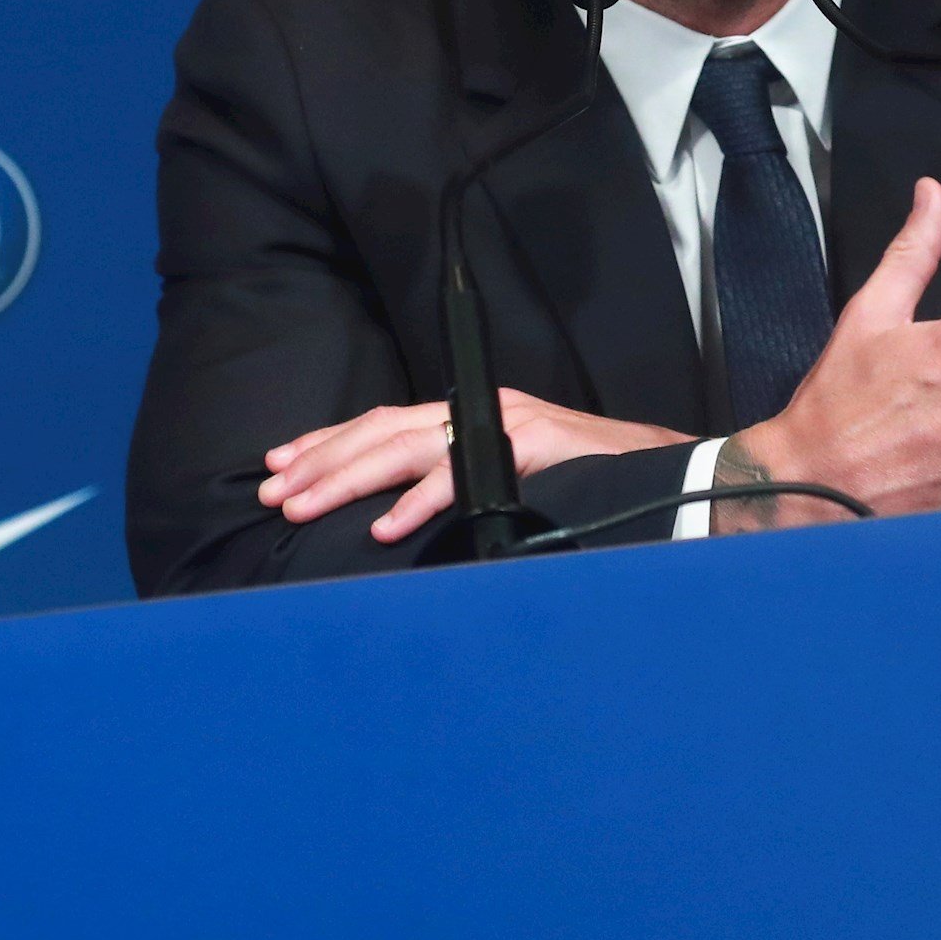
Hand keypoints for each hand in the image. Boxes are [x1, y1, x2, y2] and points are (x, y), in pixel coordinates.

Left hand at [260, 389, 691, 543]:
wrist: (667, 469)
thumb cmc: (589, 482)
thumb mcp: (513, 478)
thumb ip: (462, 486)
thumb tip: (395, 518)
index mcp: (471, 416)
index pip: (383, 423)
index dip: (328, 443)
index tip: (280, 466)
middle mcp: (481, 411)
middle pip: (382, 430)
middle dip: (320, 463)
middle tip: (273, 494)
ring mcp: (506, 424)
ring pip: (407, 447)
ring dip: (348, 480)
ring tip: (304, 507)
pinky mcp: (533, 446)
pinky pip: (466, 475)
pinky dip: (420, 503)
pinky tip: (385, 528)